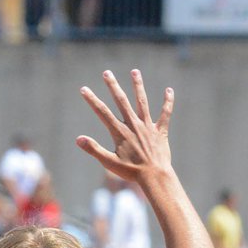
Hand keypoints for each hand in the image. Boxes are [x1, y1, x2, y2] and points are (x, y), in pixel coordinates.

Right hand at [76, 69, 173, 183]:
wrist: (154, 176)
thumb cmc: (131, 172)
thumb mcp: (109, 162)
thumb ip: (94, 149)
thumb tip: (78, 139)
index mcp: (120, 132)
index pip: (102, 112)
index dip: (92, 100)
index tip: (84, 89)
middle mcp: (134, 125)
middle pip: (121, 101)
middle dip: (113, 86)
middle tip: (107, 73)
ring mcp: (148, 127)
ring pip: (142, 102)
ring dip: (138, 86)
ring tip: (135, 71)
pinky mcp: (160, 131)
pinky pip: (165, 114)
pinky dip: (168, 102)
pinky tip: (169, 90)